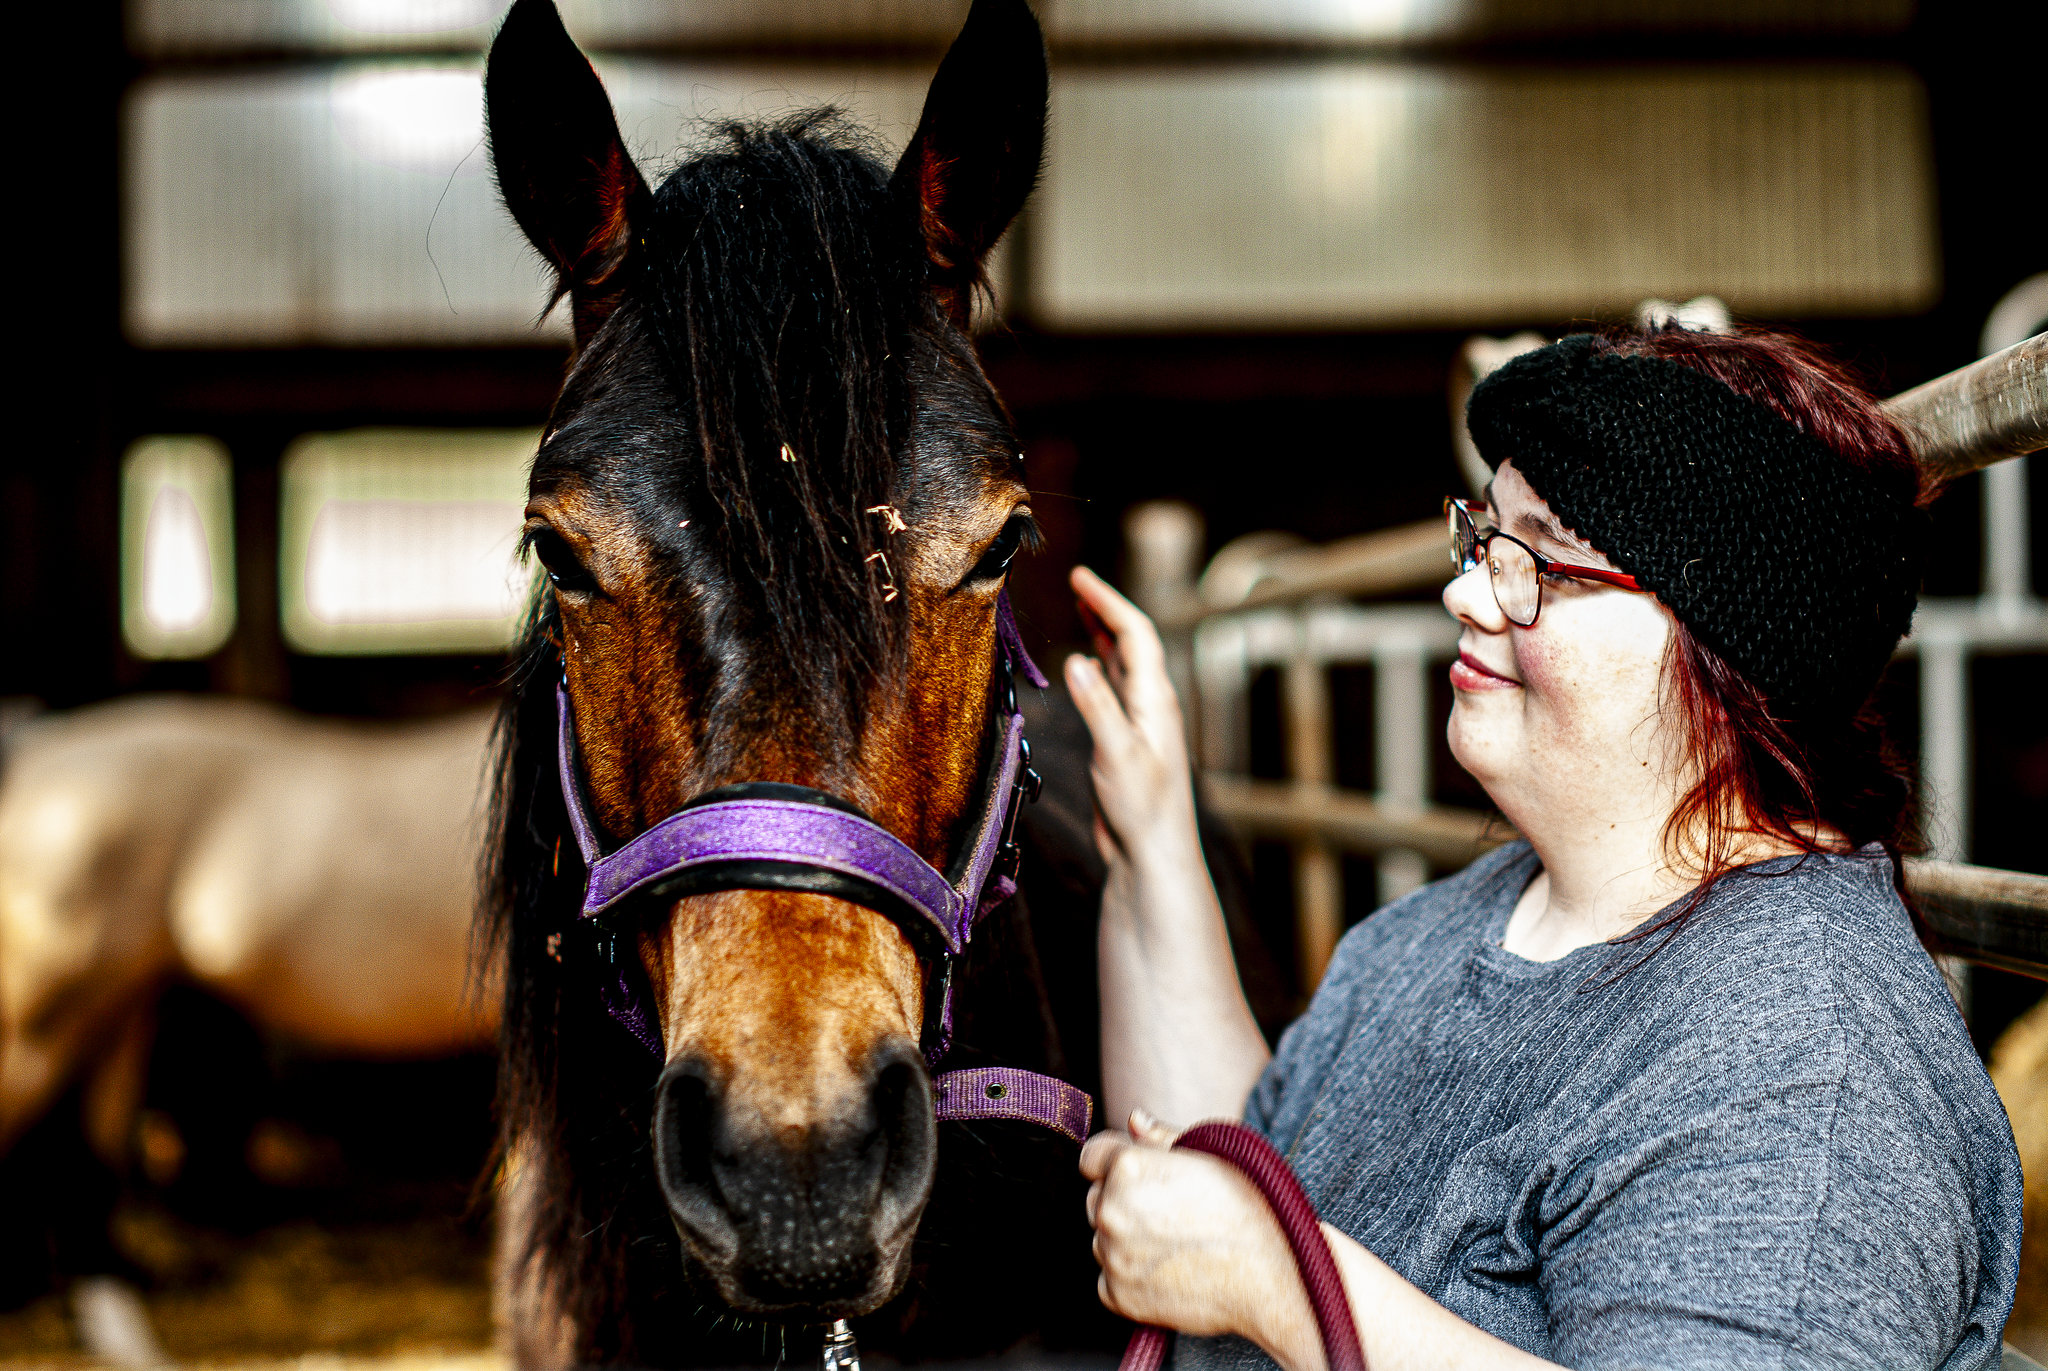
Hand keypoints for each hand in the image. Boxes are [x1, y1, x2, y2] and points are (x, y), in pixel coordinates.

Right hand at [1065, 567, 1198, 868]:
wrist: (1152, 852)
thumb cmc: (1144, 809)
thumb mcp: (1117, 754)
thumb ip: (1097, 708)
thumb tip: (1077, 660)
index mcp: (1155, 699)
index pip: (1135, 634)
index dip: (1108, 602)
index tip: (1081, 577)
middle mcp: (1151, 703)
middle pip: (1132, 642)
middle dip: (1106, 610)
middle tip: (1079, 584)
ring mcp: (1141, 721)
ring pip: (1124, 664)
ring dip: (1104, 635)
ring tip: (1083, 610)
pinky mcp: (1128, 739)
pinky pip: (1114, 689)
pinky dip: (1099, 667)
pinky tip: (1085, 666)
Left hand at [1082, 1109, 1312, 1359]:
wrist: (1275, 1275)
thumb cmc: (1251, 1209)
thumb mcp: (1211, 1155)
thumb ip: (1161, 1136)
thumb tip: (1133, 1119)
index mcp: (1129, 1167)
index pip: (1092, 1156)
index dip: (1116, 1161)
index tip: (1140, 1175)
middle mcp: (1111, 1210)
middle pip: (1096, 1198)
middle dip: (1122, 1201)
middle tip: (1170, 1211)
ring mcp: (1113, 1256)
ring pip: (1103, 1239)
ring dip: (1127, 1239)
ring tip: (1177, 1242)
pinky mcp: (1119, 1296)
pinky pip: (1109, 1280)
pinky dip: (1130, 1277)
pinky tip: (1170, 1270)